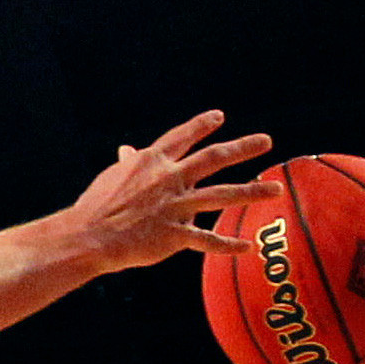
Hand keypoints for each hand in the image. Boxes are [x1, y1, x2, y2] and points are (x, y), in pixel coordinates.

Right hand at [63, 110, 278, 272]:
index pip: (181, 137)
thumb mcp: (112, 177)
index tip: (219, 116)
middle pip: (213, 159)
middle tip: (266, 141)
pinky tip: (248, 246)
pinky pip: (208, 240)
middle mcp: (168, 179)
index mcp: (151, 162)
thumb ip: (128, 163)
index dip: (200, 125)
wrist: (88, 236)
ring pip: (221, 196)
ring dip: (252, 192)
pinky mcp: (175, 234)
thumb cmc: (95, 206)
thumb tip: (127, 149)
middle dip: (242, 148)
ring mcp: (174, 206)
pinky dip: (229, 244)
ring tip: (276, 189)